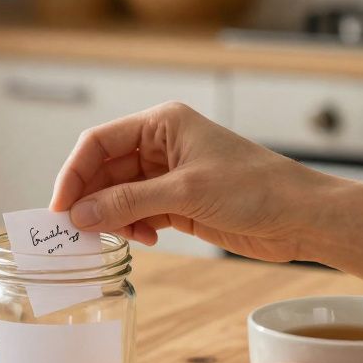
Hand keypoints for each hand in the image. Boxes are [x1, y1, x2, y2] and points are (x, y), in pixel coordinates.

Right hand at [49, 102, 342, 261]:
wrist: (302, 216)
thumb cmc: (256, 188)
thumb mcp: (185, 193)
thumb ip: (128, 202)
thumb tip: (79, 216)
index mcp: (162, 123)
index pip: (98, 142)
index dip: (74, 174)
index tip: (60, 209)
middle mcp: (162, 144)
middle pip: (105, 170)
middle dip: (91, 200)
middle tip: (79, 232)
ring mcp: (170, 175)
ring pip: (119, 195)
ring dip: (113, 218)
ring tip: (122, 237)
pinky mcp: (180, 203)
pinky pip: (139, 212)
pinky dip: (134, 227)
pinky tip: (146, 239)